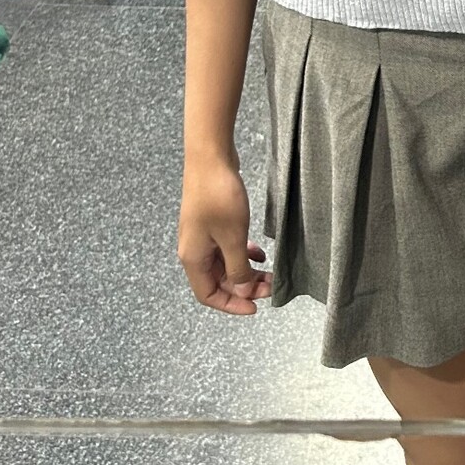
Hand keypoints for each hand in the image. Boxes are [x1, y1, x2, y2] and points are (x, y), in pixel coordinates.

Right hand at [179, 153, 271, 313]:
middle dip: (244, 286)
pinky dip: (243, 253)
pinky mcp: (211, 222)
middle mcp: (194, 250)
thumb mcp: (233, 237)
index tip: (255, 307)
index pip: (208, 295)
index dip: (231, 304)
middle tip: (271, 286)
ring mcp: (202, 235)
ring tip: (270, 272)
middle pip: (219, 281)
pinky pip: (227, 248)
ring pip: (225, 264)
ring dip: (246, 271)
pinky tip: (259, 252)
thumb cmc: (218, 195)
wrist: (210, 157)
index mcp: (193, 258)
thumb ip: (237, 268)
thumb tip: (242, 289)